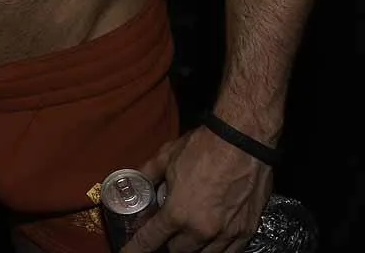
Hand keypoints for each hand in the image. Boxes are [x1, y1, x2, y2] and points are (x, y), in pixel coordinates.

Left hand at [122, 127, 270, 252]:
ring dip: (191, 247)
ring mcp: (226, 234)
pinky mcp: (246, 231)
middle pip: (177, 251)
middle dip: (167, 243)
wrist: (243, 140)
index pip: (151, 239)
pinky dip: (215, 249)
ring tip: (186, 234)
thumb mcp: (166, 156)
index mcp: (179, 213)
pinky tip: (210, 240)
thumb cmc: (202, 147)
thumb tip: (136, 182)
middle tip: (165, 231)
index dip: (136, 248)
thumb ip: (148, 174)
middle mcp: (202, 230)